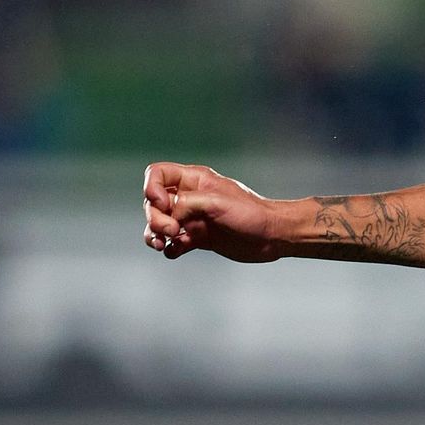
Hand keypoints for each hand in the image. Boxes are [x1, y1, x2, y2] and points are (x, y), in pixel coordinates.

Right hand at [142, 161, 282, 261]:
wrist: (272, 236)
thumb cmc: (251, 214)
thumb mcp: (217, 202)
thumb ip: (187, 203)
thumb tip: (169, 215)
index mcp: (195, 180)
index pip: (158, 174)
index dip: (151, 188)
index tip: (164, 205)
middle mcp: (190, 197)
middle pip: (154, 203)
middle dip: (155, 218)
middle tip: (172, 230)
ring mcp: (193, 218)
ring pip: (159, 224)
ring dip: (154, 234)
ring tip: (162, 245)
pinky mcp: (198, 237)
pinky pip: (173, 242)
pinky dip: (169, 248)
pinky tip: (176, 251)